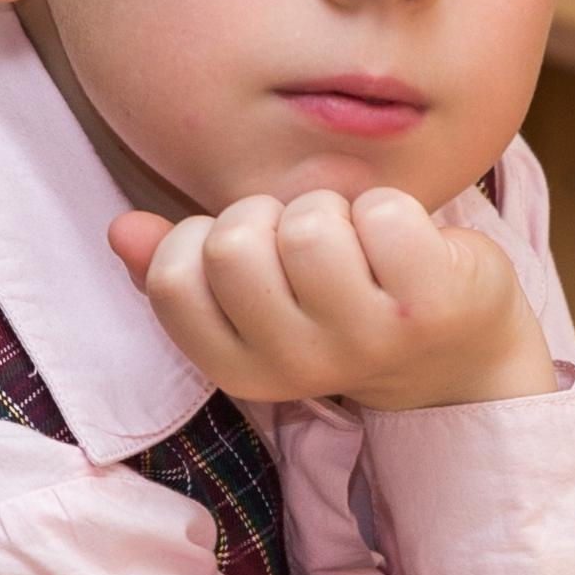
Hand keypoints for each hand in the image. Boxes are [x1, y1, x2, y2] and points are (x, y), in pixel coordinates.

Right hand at [107, 188, 557, 409]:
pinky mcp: (429, 304)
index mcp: (242, 368)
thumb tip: (120, 229)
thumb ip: (179, 269)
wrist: (455, 353)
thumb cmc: (340, 305)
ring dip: (332, 209)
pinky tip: (404, 242)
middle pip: (235, 243)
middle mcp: (299, 365)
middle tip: (309, 243)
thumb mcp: (256, 301)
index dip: (204, 237)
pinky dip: (389, 206)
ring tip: (357, 242)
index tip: (249, 249)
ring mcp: (367, 339)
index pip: (178, 281)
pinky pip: (381, 213)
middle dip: (268, 216)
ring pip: (308, 225)